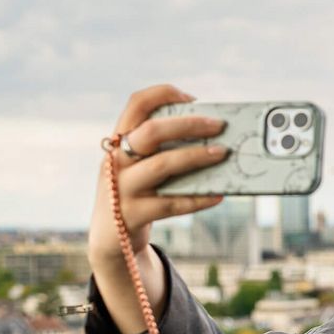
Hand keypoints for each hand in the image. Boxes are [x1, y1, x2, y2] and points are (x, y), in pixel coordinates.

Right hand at [87, 84, 229, 262]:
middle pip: (150, 132)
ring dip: (196, 157)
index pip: (135, 105)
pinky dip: (197, 199)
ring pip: (161, 166)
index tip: (192, 98)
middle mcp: (116, 160)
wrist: (110, 239)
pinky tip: (219, 195)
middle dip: (188, 125)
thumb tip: (213, 138)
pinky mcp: (131, 215)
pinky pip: (170, 204)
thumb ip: (165, 150)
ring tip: (223, 153)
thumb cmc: (139, 193)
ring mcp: (121, 188)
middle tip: (219, 125)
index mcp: (120, 141)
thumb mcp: (141, 167)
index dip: (162, 94)